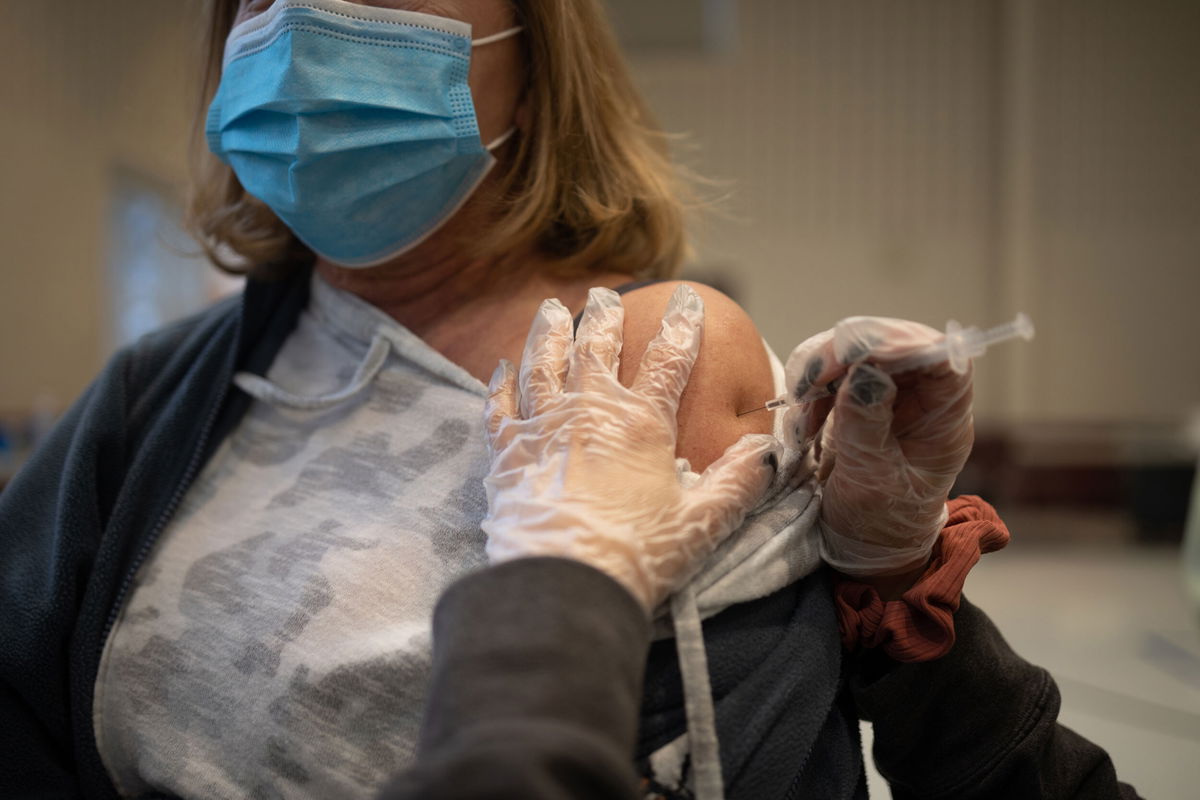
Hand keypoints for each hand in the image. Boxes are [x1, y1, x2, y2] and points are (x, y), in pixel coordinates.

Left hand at [483, 285, 781, 610]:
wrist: (563, 585)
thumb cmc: (638, 556)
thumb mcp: (703, 523)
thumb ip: (738, 482)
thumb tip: (768, 450)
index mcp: (641, 424)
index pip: (668, 360)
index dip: (681, 327)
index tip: (687, 300)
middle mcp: (589, 412)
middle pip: (597, 348)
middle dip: (604, 317)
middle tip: (604, 294)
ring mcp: (543, 427)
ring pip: (544, 363)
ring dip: (549, 333)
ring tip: (551, 309)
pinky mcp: (506, 453)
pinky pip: (499, 406)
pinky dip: (500, 383)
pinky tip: (501, 368)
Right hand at [781, 316, 973, 577]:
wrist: (861, 546)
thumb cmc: (880, 523)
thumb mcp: (872, 482)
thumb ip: (867, 426)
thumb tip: (865, 373)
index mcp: (943, 420)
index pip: (943, 358)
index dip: (903, 344)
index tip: (857, 353)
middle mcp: (921, 398)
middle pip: (894, 343)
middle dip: (848, 353)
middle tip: (812, 380)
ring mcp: (889, 394)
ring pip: (858, 351)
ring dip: (821, 372)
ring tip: (801, 412)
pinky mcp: (858, 397)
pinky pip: (834, 371)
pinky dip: (810, 388)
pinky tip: (802, 423)